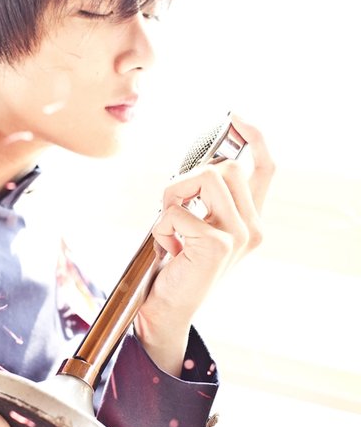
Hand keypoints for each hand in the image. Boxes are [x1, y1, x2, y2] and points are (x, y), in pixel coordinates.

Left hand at [135, 115, 274, 375]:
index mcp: (249, 220)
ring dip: (172, 197)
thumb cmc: (177, 264)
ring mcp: (239, 236)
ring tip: (167, 226)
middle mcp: (252, 228)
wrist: (166, 308)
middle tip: (172, 207)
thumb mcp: (196, 225)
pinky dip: (161, 226)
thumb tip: (203, 160)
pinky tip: (167, 249)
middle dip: (188, 178)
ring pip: (205, 178)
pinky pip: (178, 210)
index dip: (255, 138)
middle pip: (225, 167)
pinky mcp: (219, 244)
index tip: (234, 118)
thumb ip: (206, 196)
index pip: (264, 169)